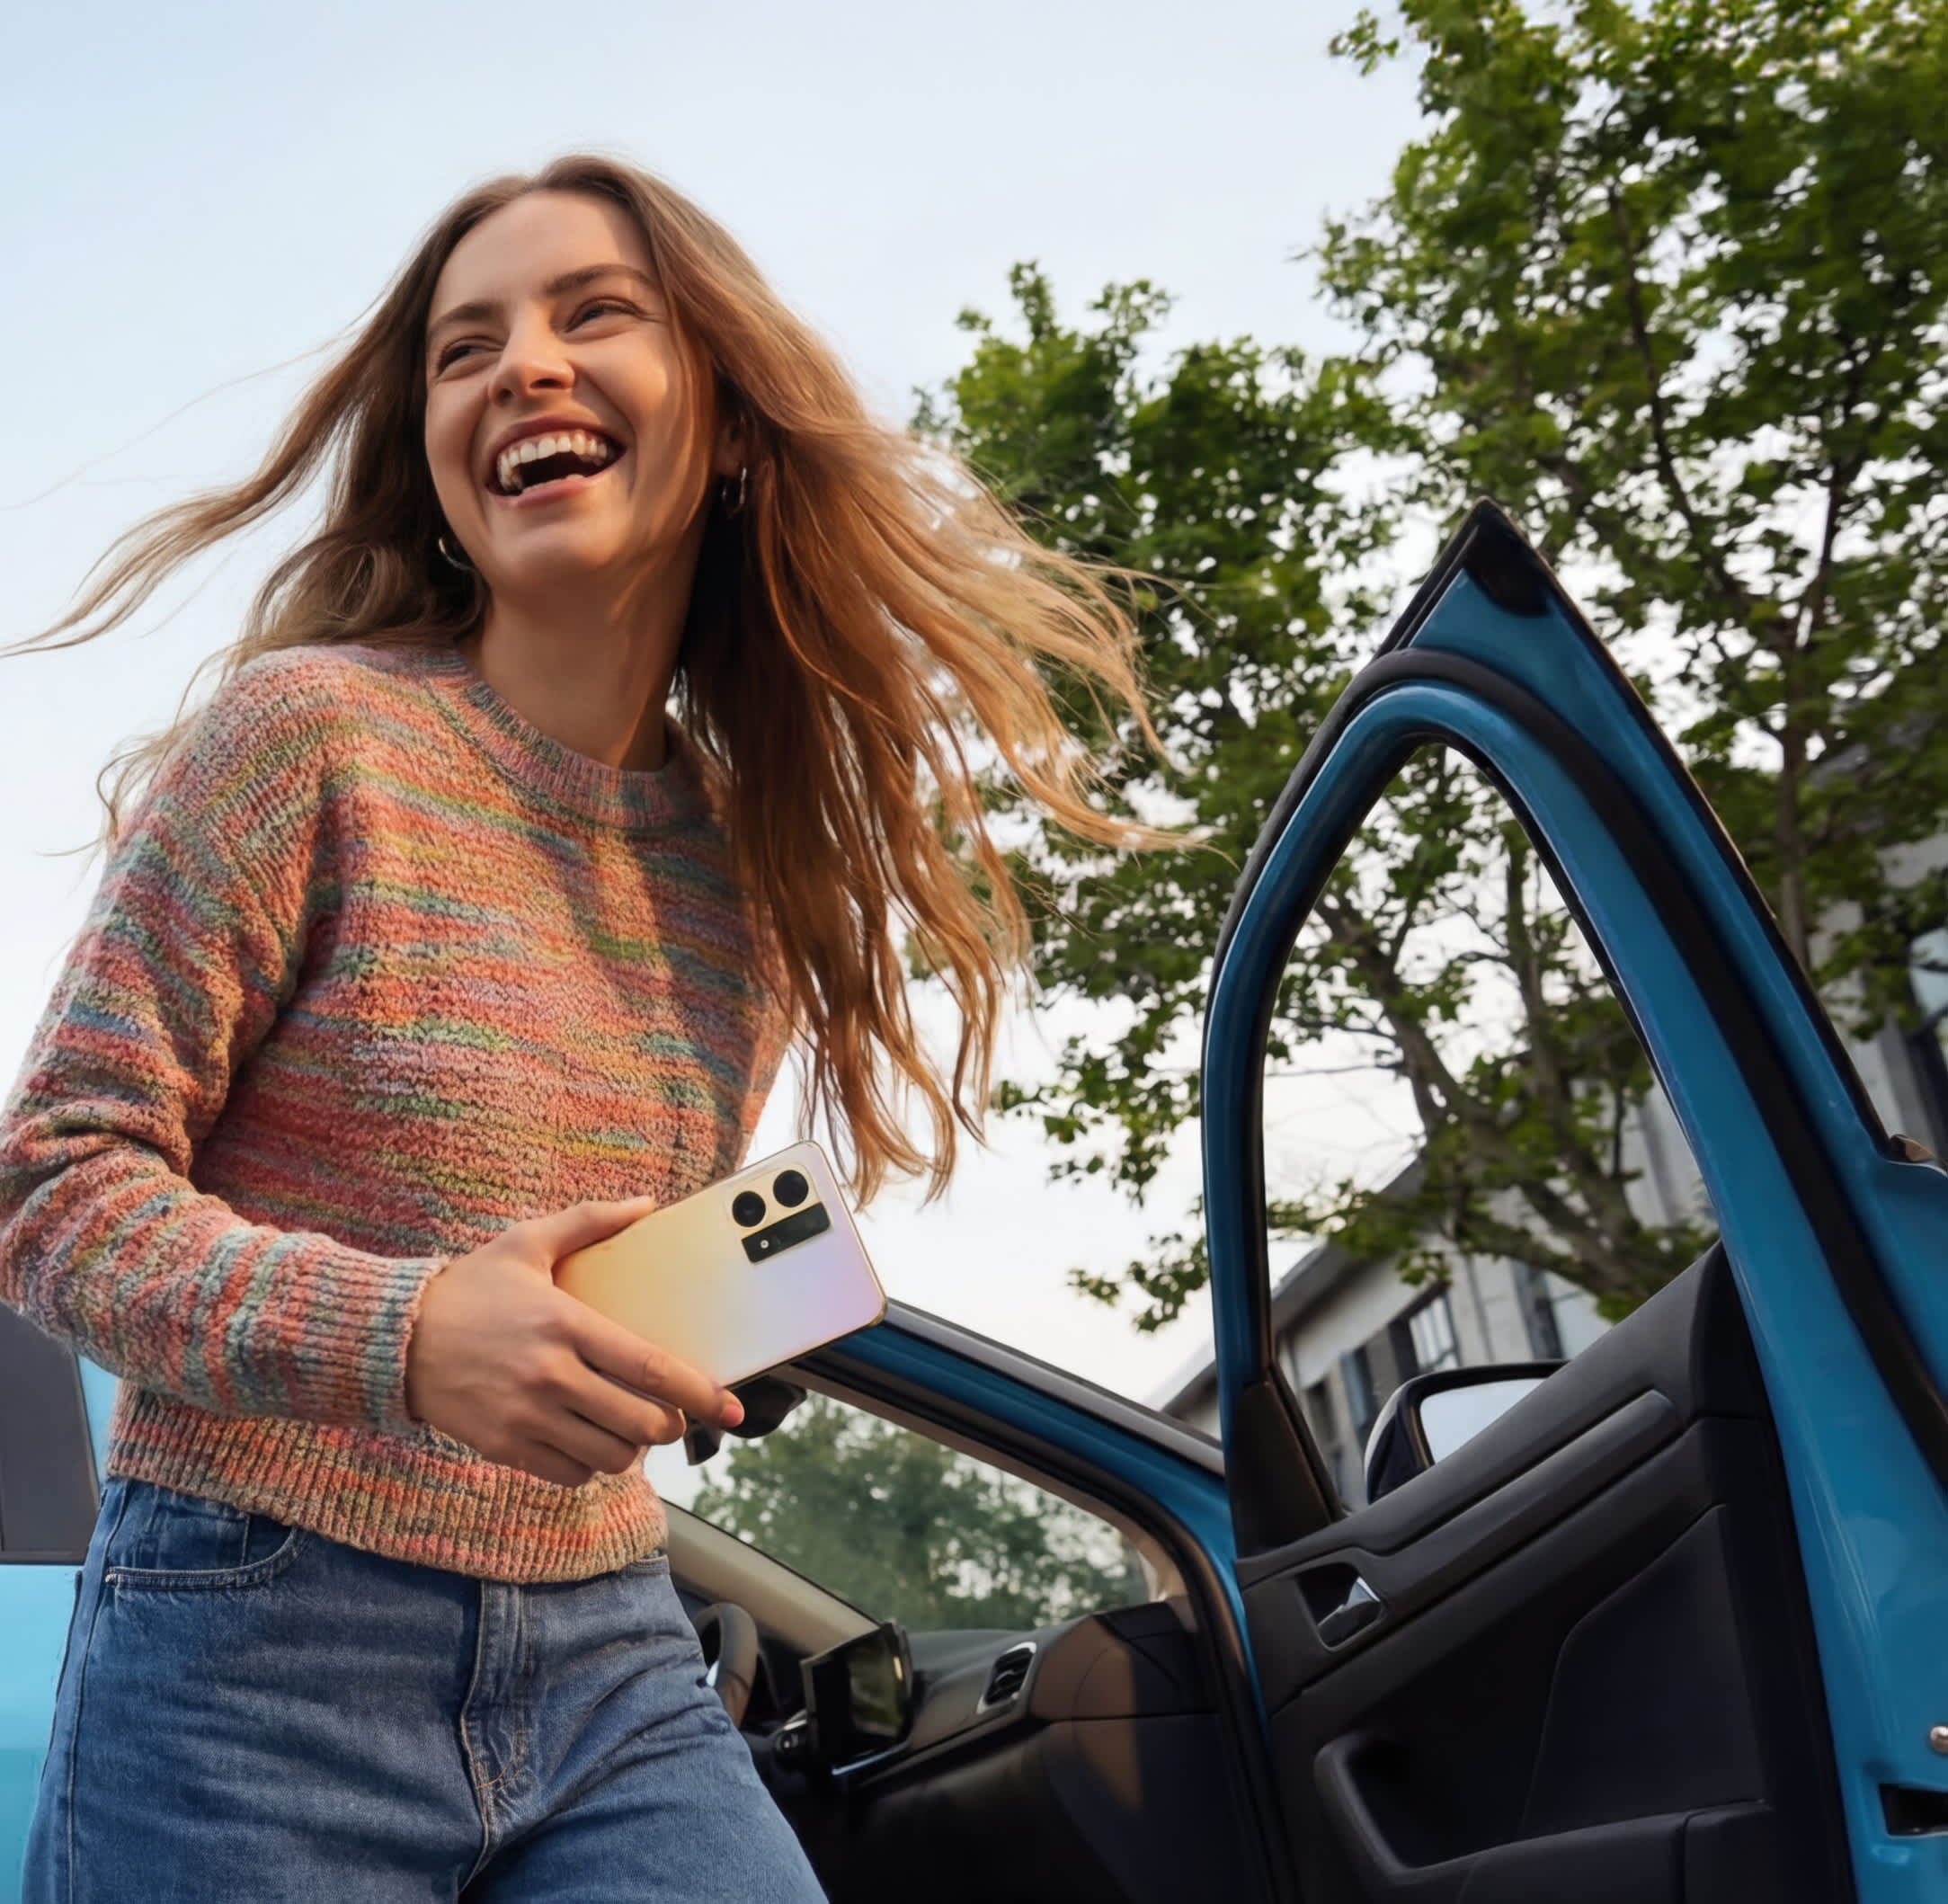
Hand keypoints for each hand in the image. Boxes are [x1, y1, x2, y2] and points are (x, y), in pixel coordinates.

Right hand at [404, 1197, 744, 1488]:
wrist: (393, 1338)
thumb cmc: (468, 1288)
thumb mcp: (527, 1243)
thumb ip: (589, 1221)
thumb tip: (644, 1203)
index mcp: (564, 1324)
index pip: (649, 1367)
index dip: (697, 1391)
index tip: (727, 1403)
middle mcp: (550, 1376)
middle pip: (639, 1422)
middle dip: (670, 1425)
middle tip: (672, 1414)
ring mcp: (526, 1417)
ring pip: (609, 1456)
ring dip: (631, 1447)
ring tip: (630, 1427)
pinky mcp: (504, 1447)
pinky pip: (571, 1474)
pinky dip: (590, 1464)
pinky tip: (589, 1441)